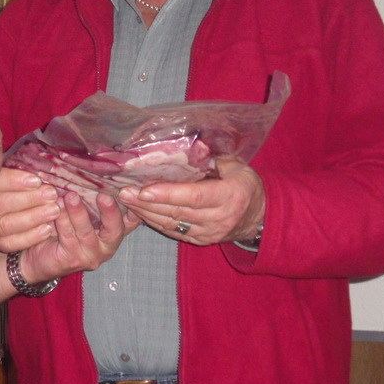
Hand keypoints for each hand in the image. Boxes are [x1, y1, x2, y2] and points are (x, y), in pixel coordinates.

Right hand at [0, 167, 62, 252]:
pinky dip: (29, 238)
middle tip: (51, 195)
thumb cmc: (2, 180)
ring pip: (5, 225)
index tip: (36, 180)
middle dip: (28, 200)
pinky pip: (9, 243)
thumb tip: (36, 157)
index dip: (14, 181)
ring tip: (54, 211)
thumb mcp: (3, 166)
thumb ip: (14, 162)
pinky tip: (47, 230)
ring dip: (32, 218)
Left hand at [20, 192, 139, 282]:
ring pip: (87, 232)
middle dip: (110, 212)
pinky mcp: (72, 260)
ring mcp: (90, 255)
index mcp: (113, 232)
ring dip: (78, 213)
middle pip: (115, 230)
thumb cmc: (64, 227)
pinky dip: (62, 220)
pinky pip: (68, 238)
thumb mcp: (83, 211)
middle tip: (103, 196)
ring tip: (70, 196)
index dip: (135, 207)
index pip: (131, 220)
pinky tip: (57, 207)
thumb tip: (99, 168)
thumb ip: (92, 197)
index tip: (131, 191)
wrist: (38, 255)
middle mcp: (107, 245)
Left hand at [117, 159, 264, 245]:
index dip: (168, 194)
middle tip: (123, 192)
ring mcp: (209, 233)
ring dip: (146, 212)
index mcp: (229, 196)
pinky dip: (154, 222)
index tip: (144, 189)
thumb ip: (214, 156)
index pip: (194, 197)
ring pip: (172, 224)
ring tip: (125, 200)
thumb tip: (191, 142)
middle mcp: (218, 218)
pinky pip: (173, 232)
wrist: (260, 218)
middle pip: (177, 212)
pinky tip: (138, 211)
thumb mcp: (237, 166)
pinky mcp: (200, 240)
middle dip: (147, 203)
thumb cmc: (246, 185)